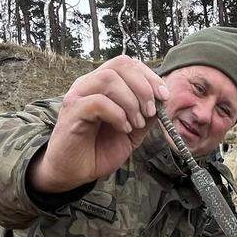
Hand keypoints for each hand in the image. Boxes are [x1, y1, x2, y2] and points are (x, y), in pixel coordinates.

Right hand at [30, 56, 169, 192]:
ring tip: (136, 124)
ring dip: (130, 102)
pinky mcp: (72, 111)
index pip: (127, 63)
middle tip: (150, 112)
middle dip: (143, 87)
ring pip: (108, 78)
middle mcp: (88, 84)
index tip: (163, 96)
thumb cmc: (99, 150)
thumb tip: (162, 100)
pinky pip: (98, 102)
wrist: (74, 172)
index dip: (149, 76)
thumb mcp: (132, 131)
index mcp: (102, 84)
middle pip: (120, 64)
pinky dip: (117, 115)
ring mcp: (78, 95)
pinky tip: (123, 129)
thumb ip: (145, 115)